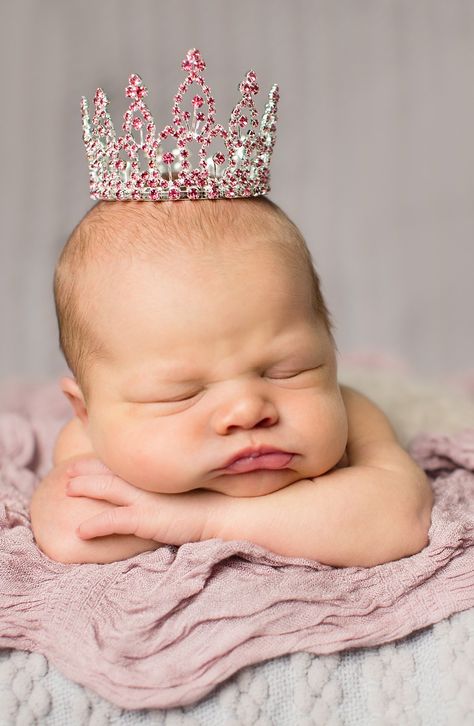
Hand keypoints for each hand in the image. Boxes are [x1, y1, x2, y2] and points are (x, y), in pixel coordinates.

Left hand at [65, 458, 222, 545]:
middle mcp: (148, 482)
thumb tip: (164, 492)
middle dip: (86, 469)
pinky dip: (94, 525)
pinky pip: (112, 521)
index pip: (124, 463)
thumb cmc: (212, 501)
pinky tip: (80, 532)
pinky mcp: (146, 519)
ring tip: (66, 489)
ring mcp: (145, 499)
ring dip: (85, 488)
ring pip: (106, 489)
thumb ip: (171, 486)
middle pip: (110, 471)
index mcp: (156, 474)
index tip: (86, 460)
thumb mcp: (187, 487)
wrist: (225, 511)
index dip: (103, 461)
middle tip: (68, 471)